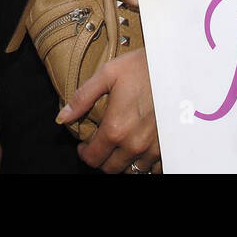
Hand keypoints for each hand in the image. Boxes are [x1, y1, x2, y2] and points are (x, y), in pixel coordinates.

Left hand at [56, 50, 160, 173]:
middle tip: (99, 145)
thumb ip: (82, 98)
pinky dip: (144, 162)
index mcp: (115, 128)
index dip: (84, 153)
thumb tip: (63, 116)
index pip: (93, 158)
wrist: (174, 67)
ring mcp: (153, 148)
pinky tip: (140, 149)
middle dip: (101, 159)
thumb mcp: (107, 74)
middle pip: (111, 169)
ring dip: (122, 161)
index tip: (84, 145)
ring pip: (132, 170)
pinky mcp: (167, 146)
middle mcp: (134, 144)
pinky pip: (154, 168)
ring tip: (119, 145)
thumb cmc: (141, 67)